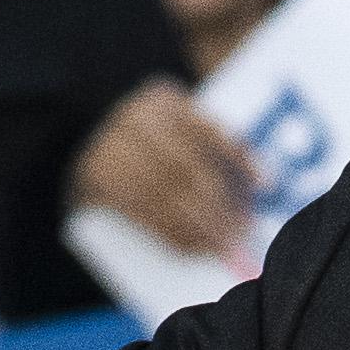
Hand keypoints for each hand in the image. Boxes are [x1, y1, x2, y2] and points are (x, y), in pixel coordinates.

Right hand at [68, 80, 258, 262]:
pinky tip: (192, 249)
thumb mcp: (178, 135)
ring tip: (222, 249)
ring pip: (163, 194)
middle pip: (187, 166)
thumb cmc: (148, 150)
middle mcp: (133, 116)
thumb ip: (214, 151)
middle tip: (241, 234)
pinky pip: (139, 213)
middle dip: (219, 206)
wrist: (84, 150)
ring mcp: (109, 147)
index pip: (208, 129)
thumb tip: (262, 183)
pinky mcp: (92, 178)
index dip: (239, 157)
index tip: (266, 184)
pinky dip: (169, 234)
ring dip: (197, 228)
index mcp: (162, 99)